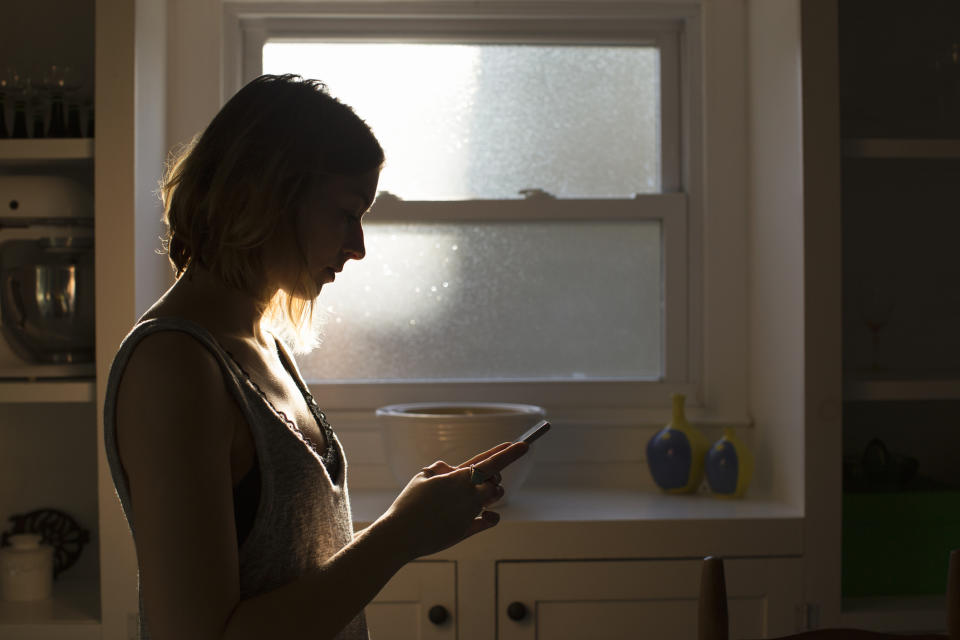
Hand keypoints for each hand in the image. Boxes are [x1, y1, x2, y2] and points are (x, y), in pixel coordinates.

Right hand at [378, 441, 528, 560]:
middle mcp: (469, 494)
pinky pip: (491, 520)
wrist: (400, 535)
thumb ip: (441, 468)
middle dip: (493, 476)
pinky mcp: (468, 530)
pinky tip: (484, 514)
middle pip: (496, 480)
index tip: (525, 445)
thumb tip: (453, 468)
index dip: (509, 452)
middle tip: (483, 478)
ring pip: (495, 497)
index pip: (490, 461)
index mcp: (458, 477)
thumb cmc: (408, 503)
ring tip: (478, 494)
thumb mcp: (422, 477)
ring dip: (492, 493)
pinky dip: (490, 516)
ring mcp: (471, 513)